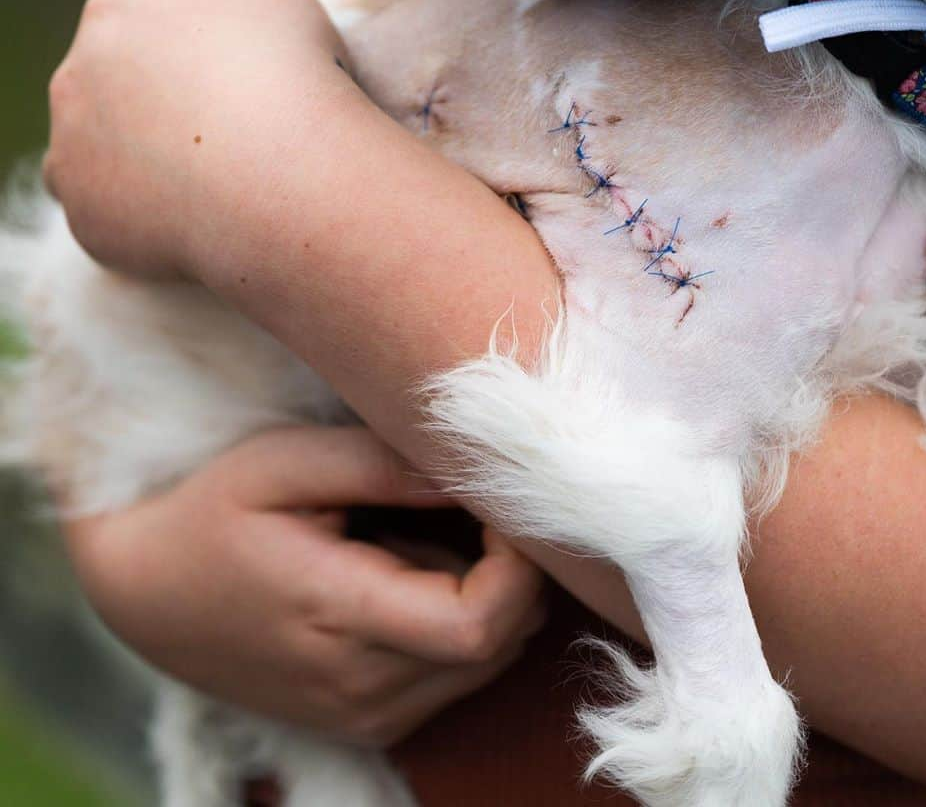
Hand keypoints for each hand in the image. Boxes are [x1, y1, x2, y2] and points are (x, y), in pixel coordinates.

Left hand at [44, 0, 352, 278]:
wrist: (289, 183)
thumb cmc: (290, 79)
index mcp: (116, 13)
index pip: (145, 27)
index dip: (198, 55)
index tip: (240, 82)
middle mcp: (74, 77)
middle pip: (114, 89)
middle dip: (160, 107)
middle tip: (230, 134)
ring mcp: (72, 153)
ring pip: (99, 154)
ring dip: (141, 161)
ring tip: (213, 180)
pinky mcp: (85, 218)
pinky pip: (111, 215)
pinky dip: (146, 217)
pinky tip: (200, 217)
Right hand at [63, 425, 546, 746]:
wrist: (147, 592)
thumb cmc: (214, 513)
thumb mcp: (287, 464)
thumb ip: (384, 466)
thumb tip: (477, 471)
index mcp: (338, 618)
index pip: (480, 625)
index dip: (518, 565)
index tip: (502, 504)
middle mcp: (358, 688)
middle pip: (497, 645)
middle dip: (512, 573)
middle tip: (473, 506)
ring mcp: (363, 716)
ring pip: (485, 665)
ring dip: (488, 598)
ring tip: (425, 536)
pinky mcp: (365, 721)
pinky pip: (452, 679)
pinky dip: (459, 626)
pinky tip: (409, 576)